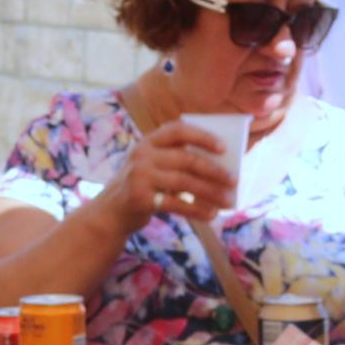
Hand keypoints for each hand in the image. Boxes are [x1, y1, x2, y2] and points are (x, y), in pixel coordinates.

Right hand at [114, 122, 237, 230]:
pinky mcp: (140, 197)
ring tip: (228, 202)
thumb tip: (221, 169)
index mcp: (149, 141)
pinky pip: (176, 203)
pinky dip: (196, 210)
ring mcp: (140, 175)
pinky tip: (211, 215)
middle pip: (187, 159)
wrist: (111, 213)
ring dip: (210, 192)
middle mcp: (143, 154)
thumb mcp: (154, 167)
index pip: (178, 130)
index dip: (202, 136)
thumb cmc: (143, 187)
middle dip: (214, 170)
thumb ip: (177, 162)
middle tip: (234, 181)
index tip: (224, 148)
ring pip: (185, 182)